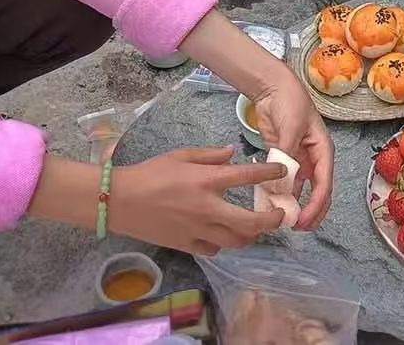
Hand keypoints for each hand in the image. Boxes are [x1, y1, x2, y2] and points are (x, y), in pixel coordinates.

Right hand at [108, 147, 286, 255]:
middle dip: (270, 220)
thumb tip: (232, 154)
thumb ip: (210, 155)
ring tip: (256, 227)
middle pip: (249, 221)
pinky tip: (224, 235)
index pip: (247, 177)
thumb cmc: (151, 172)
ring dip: (251, 235)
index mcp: (207, 181)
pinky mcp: (186, 245)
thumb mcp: (182, 154)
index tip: (283, 173)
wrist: (121, 200)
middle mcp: (208, 208)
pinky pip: (214, 249)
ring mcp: (198, 230)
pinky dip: (223, 243)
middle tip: (279, 214)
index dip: (269, 174)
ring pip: (236, 241)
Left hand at [250, 70, 333, 229]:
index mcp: (323, 150)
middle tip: (298, 229)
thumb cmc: (290, 102)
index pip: (324, 184)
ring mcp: (299, 161)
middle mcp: (313, 159)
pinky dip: (279, 195)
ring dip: (295, 206)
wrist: (273, 88)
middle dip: (312, 212)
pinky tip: (272, 205)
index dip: (316, 205)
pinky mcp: (284, 160)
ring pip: (301, 191)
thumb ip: (287, 155)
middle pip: (318, 192)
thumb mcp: (291, 127)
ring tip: (283, 222)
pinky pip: (284, 183)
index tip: (304, 221)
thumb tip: (282, 183)